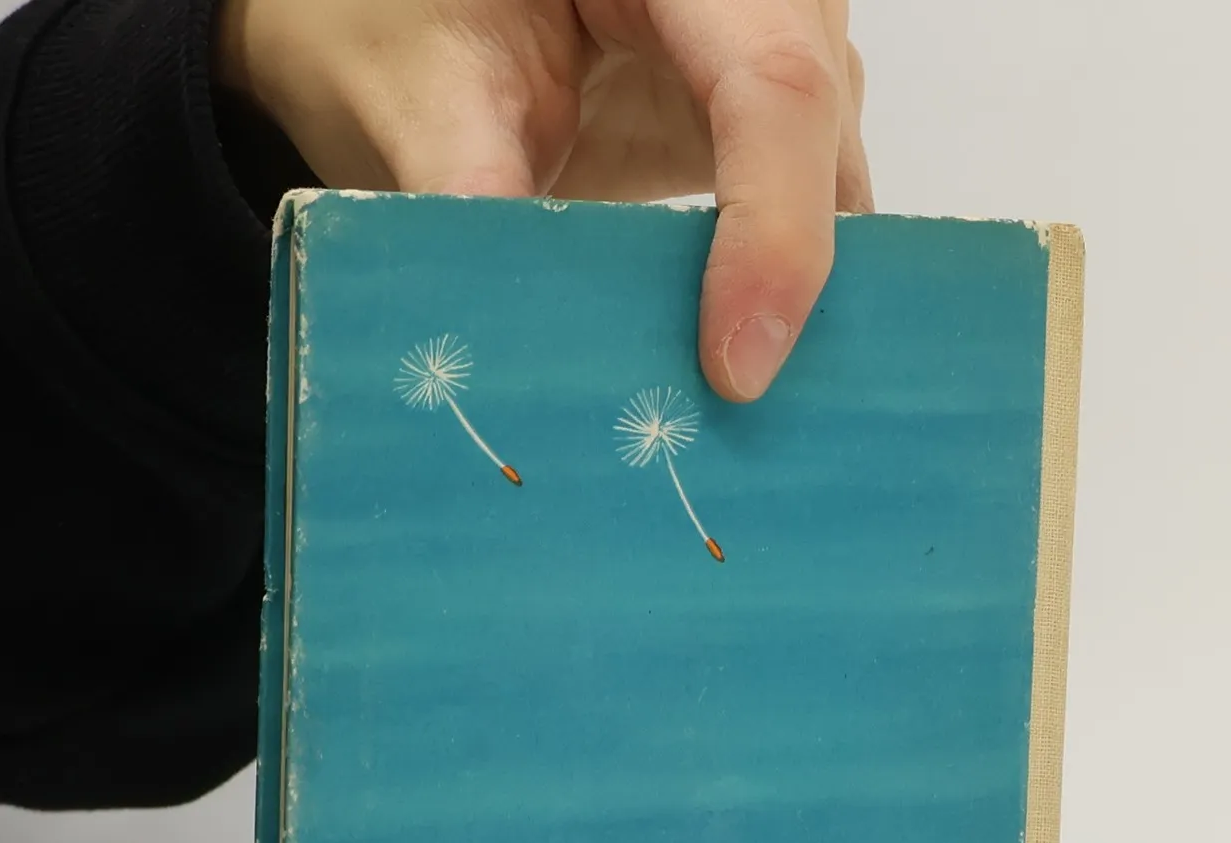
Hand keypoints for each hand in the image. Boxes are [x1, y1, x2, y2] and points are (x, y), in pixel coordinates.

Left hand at [213, 0, 869, 401]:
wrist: (412, 9)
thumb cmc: (398, 12)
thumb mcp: (416, 88)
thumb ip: (466, 189)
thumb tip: (508, 339)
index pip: (772, 84)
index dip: (774, 232)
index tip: (735, 367)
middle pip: (817, 133)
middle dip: (792, 277)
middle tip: (735, 415)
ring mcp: (773, 42)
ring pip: (831, 175)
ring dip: (791, 293)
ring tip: (733, 403)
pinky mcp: (759, 112)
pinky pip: (807, 199)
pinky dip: (771, 283)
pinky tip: (731, 364)